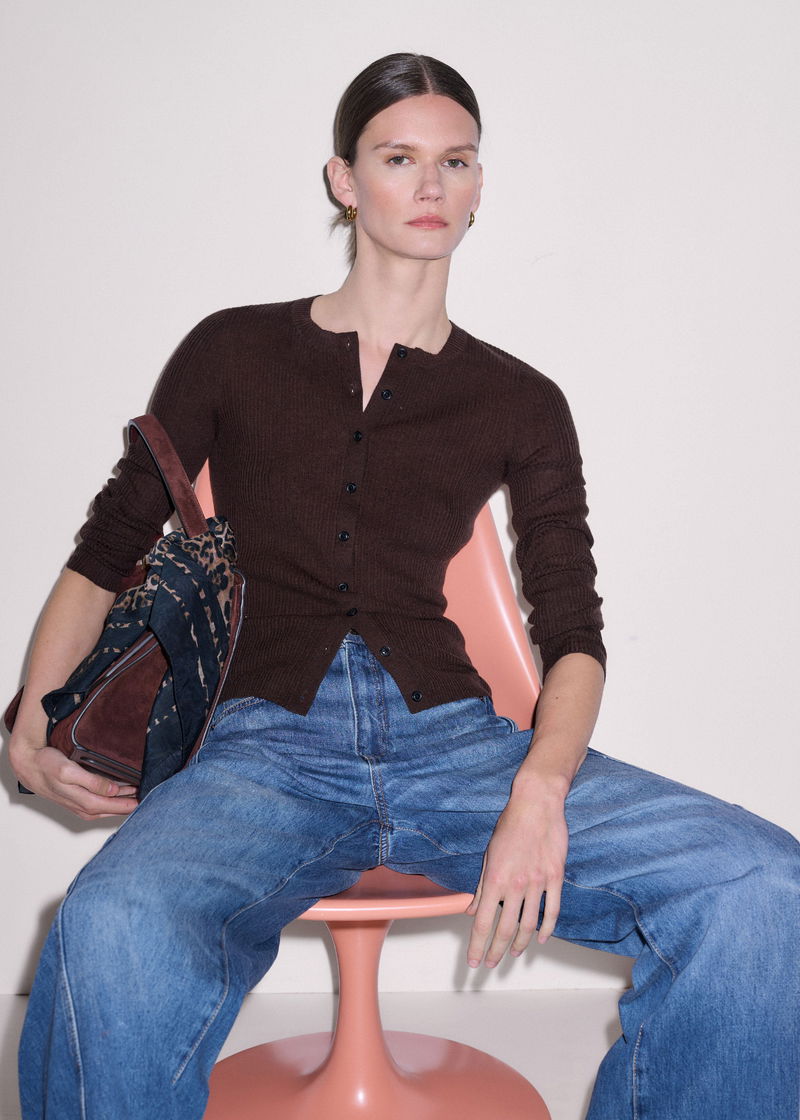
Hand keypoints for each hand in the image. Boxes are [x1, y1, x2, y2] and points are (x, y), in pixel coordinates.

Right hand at [10, 736, 138, 819]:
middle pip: (114, 810)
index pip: (115, 806)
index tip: (148, 797)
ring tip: (140, 793)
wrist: (28, 765)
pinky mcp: (78, 800)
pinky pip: (101, 804)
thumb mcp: (70, 772)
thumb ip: (92, 783)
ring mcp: (80, 806)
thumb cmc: (47, 766)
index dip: (133, 803)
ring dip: (123, 802)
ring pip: (108, 808)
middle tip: (150, 795)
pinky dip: (113, 801)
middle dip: (132, 804)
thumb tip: (113, 791)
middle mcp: (83, 808)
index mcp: (84, 802)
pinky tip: (121, 794)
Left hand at [465, 783, 567, 967]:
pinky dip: (546, 928)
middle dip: (496, 951)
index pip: (484, 922)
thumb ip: (481, 887)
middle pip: (505, 929)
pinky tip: (540, 938)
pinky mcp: (555, 877)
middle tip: (491, 964)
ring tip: (514, 954)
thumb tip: (472, 910)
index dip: (478, 946)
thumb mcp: (488, 855)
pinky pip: (552, 910)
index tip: (474, 962)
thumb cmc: (509, 826)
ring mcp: (538, 882)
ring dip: (520, 943)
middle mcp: (515, 885)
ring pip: (529, 924)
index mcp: (495, 879)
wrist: (536, 805)